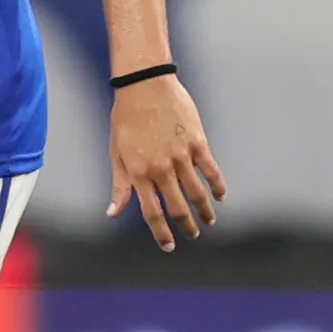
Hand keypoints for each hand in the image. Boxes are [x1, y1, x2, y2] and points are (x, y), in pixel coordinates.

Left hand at [106, 73, 224, 251]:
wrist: (144, 85)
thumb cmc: (126, 119)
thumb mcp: (117, 153)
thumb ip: (120, 185)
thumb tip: (113, 213)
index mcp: (139, 173)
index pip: (152, 213)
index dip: (161, 233)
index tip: (169, 246)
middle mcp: (161, 168)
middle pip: (177, 207)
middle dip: (186, 226)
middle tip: (191, 235)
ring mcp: (181, 156)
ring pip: (197, 193)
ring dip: (205, 211)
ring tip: (208, 221)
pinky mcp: (197, 142)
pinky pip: (211, 170)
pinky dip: (217, 186)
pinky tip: (220, 196)